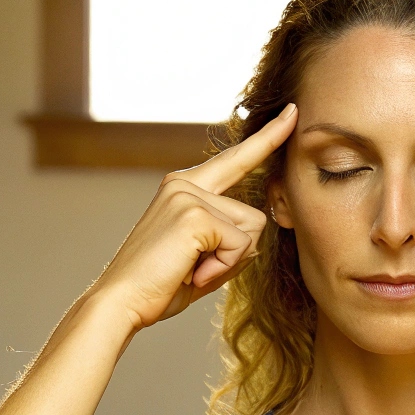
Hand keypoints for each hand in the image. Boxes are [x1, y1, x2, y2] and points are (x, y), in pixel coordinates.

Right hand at [93, 103, 297, 329]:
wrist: (122, 302)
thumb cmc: (160, 286)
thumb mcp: (203, 257)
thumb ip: (231, 238)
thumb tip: (259, 231)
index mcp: (185, 187)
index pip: (236, 159)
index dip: (268, 138)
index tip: (292, 112)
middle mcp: (185, 183)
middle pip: (254, 216)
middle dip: (238, 252)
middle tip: (195, 269)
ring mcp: (188, 195)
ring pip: (251, 231)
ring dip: (229, 262)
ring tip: (190, 269)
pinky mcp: (194, 214)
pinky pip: (240, 245)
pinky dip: (222, 269)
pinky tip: (191, 272)